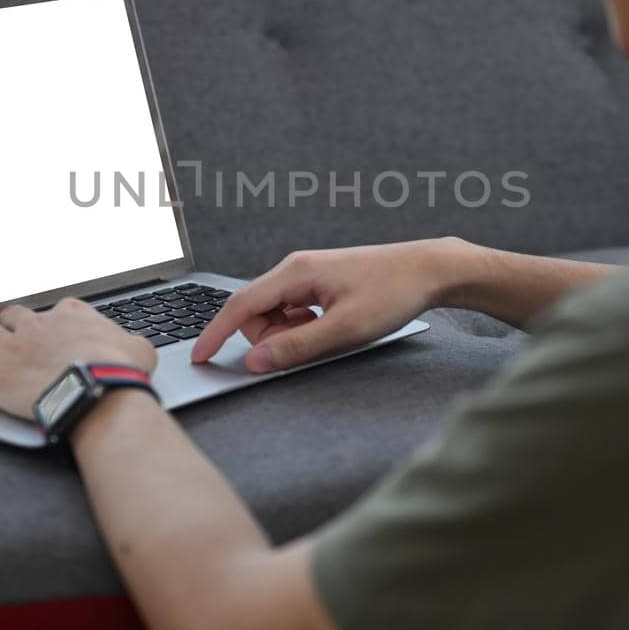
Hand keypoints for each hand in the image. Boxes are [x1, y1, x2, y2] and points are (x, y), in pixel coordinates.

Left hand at [0, 298, 156, 420]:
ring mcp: (11, 349)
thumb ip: (129, 343)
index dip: (54, 326)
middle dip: (13, 329)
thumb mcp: (139, 350)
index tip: (58, 340)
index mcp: (69, 315)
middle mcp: (35, 325)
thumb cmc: (120, 371)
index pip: (55, 311)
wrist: (97, 392)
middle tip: (20, 348)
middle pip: (12, 315)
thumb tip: (135, 349)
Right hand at [191, 238, 467, 372]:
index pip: (239, 305)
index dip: (216, 333)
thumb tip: (255, 361)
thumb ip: (296, 347)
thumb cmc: (392, 293)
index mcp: (294, 272)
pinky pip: (294, 311)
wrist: (429, 269)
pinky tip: (332, 328)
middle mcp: (295, 268)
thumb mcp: (344, 330)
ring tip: (329, 335)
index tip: (199, 357)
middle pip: (256, 313)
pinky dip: (303, 327)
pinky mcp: (319, 283)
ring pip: (275, 314)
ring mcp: (307, 274)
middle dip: (268, 339)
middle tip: (306, 349)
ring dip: (289, 334)